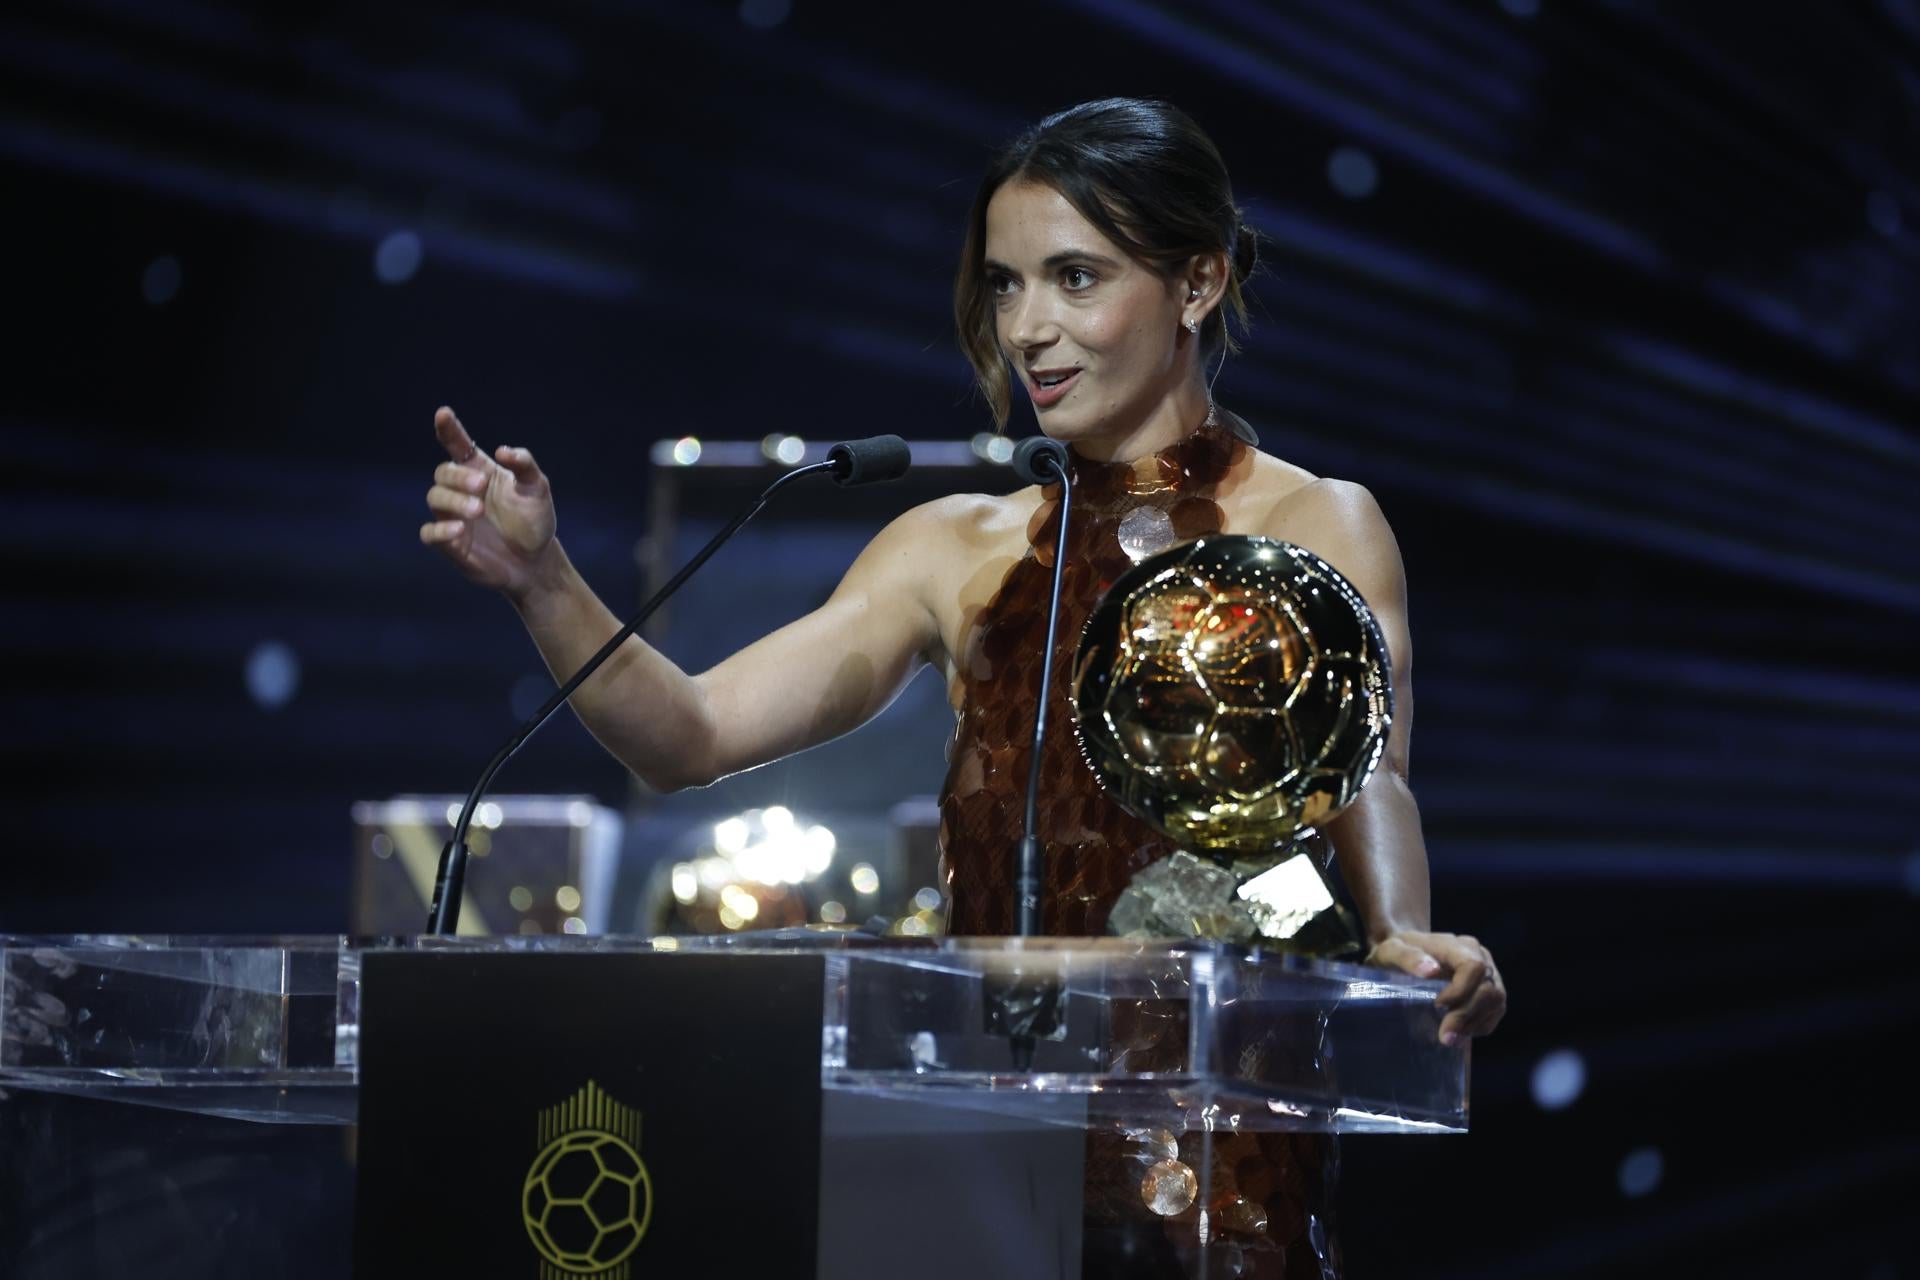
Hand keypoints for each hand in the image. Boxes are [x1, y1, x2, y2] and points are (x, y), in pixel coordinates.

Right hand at [419, 406, 558, 598]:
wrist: (535, 561)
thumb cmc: (534, 520)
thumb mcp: (537, 488)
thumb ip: (524, 465)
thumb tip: (504, 451)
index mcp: (480, 470)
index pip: (457, 445)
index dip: (448, 429)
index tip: (443, 414)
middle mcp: (461, 490)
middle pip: (444, 472)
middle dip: (458, 476)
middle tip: (480, 485)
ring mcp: (452, 516)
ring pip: (435, 498)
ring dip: (453, 500)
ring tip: (477, 510)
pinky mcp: (449, 544)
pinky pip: (430, 533)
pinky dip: (440, 530)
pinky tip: (458, 530)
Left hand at [1367, 930, 1505, 1046]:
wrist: (1404, 952)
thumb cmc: (1396, 952)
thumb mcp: (1391, 951)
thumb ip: (1407, 957)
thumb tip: (1431, 971)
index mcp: (1457, 945)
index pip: (1474, 967)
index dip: (1461, 992)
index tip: (1437, 1006)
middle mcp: (1480, 955)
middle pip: (1488, 989)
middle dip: (1467, 1015)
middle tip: (1445, 1036)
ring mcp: (1489, 972)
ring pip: (1496, 1001)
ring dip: (1475, 1024)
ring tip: (1450, 1038)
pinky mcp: (1490, 988)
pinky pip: (1496, 1010)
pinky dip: (1480, 1025)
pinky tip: (1460, 1032)